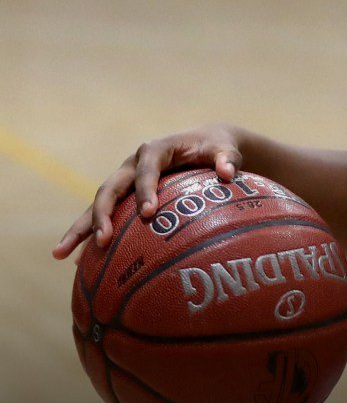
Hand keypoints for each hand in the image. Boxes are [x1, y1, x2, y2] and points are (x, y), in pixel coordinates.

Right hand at [52, 124, 242, 259]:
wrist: (205, 141)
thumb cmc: (216, 146)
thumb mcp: (225, 149)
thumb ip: (227, 160)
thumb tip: (228, 172)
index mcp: (155, 150)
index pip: (146, 170)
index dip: (145, 190)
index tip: (149, 214)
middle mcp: (132, 164)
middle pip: (111, 189)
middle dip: (102, 214)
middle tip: (103, 240)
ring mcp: (125, 180)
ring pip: (97, 205)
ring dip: (80, 229)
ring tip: (62, 254)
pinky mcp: (125, 195)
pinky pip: (106, 216)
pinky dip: (91, 236)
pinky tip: (78, 261)